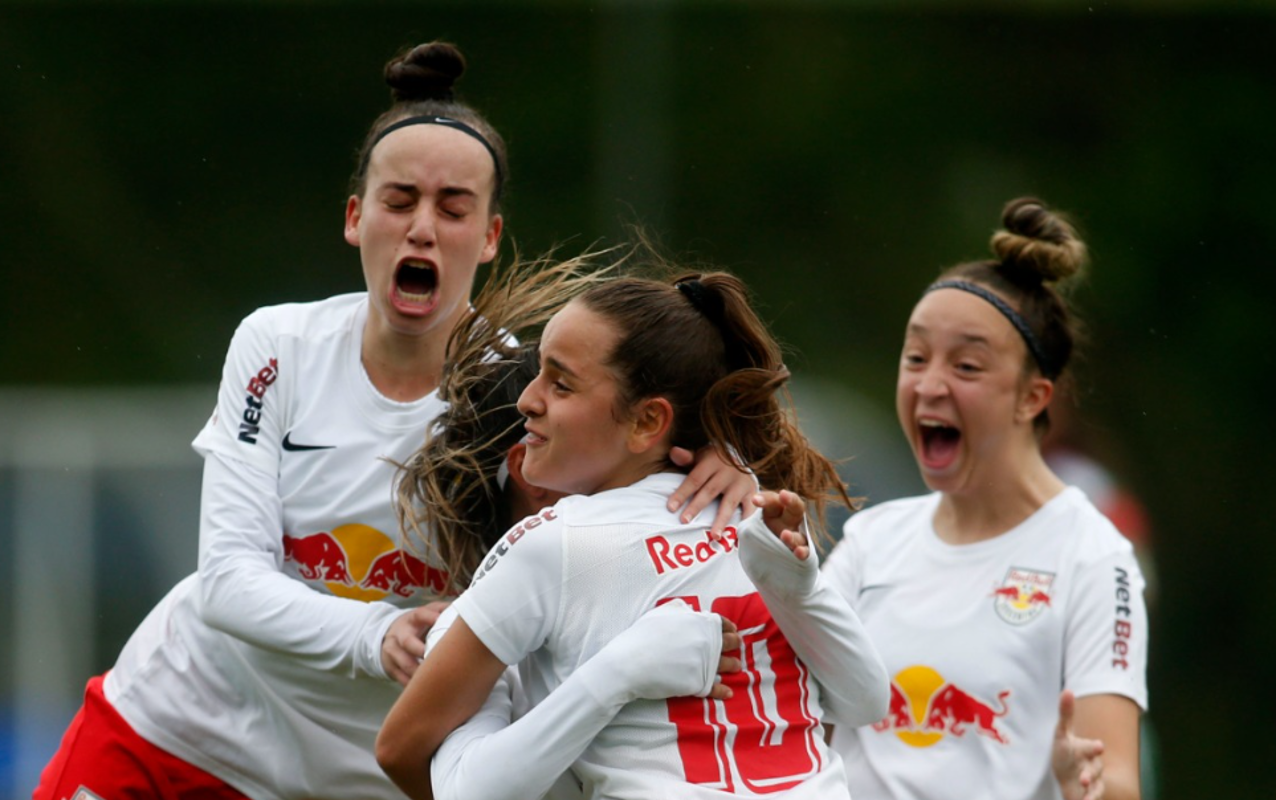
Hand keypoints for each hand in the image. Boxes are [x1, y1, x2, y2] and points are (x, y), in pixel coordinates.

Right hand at [382, 600, 450, 685]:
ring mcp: (393, 651)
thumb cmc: (416, 625)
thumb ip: (441, 609)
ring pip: (404, 663)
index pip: (420, 615)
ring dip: (419, 672)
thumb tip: (462, 606)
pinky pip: (401, 678)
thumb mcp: (425, 613)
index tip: (440, 622)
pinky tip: (427, 688)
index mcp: (411, 619)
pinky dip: (413, 684)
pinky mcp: (390, 667)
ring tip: (435, 678)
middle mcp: (399, 634)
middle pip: (407, 642)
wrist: (389, 635)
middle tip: (436, 658)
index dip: (430, 617)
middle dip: (421, 650)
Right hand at [598, 600, 738, 702]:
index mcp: (697, 621)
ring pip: (725, 664)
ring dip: (733, 665)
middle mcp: (705, 639)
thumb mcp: (659, 613)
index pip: (721, 622)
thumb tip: (690, 609)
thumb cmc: (640, 638)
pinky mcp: (697, 682)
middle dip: (735, 644)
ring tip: (736, 667)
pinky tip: (728, 692)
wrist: (627, 664)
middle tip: (737, 647)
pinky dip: (723, 690)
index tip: (732, 631)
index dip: (728, 627)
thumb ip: (679, 609)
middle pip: (728, 642)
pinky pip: (715, 687)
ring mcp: (703, 661)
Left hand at [667, 445, 756, 536]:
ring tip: (714, 536)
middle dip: (696, 507)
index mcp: (712, 462)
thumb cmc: (714, 461)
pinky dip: (744, 522)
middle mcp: (727, 472)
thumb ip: (687, 458)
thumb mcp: (701, 456)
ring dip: (721, 521)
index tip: (670, 508)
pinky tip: (738, 536)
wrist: (742, 459)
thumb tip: (674, 452)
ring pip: (729, 504)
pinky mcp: (752, 493)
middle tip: (684, 521)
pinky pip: (749, 509)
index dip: (682, 493)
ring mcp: (741, 483)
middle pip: (709, 491)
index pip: (694, 479)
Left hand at [752, 489, 810, 561]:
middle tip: (783, 495)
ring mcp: (796, 536)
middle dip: (790, 500)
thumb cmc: (759, 537)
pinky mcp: (801, 551)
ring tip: (784, 535)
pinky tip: (798, 552)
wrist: (768, 558)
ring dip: (792, 536)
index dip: (765, 499)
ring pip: (799, 534)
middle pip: (795, 507)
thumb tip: (739, 531)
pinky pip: (806, 551)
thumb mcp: (751, 528)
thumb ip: (749, 527)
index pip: (772, 500)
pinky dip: (803, 552)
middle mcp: (789, 521)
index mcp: (776, 511)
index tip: (755, 500)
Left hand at [1052, 690, 1105, 799]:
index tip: (1098, 746)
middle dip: (1091, 772)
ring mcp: (1093, 781)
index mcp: (1086, 749)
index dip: (1093, 747)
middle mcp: (1092, 765)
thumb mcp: (1062, 734)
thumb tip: (1067, 690)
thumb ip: (1065, 714)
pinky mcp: (1090, 794)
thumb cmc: (1066, 752)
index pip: (1091, 748)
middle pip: (1096, 768)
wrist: (1068, 776)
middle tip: (1085, 777)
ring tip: (1083, 789)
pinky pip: (1094, 798)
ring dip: (1091, 789)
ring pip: (1097, 785)